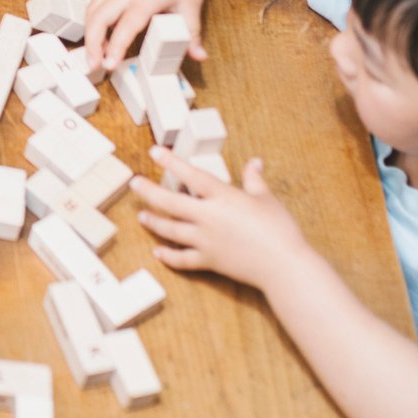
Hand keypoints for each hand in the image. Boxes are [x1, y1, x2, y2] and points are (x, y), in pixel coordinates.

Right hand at [82, 0, 209, 70]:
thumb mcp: (191, 4)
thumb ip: (191, 33)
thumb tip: (199, 56)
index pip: (125, 27)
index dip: (115, 48)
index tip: (109, 66)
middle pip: (98, 18)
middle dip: (91, 43)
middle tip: (93, 66)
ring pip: (92, 9)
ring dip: (88, 32)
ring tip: (94, 54)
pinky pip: (96, 2)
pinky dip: (93, 20)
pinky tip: (100, 35)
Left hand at [131, 152, 314, 290]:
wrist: (284, 266)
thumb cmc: (279, 230)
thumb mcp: (267, 199)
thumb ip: (254, 180)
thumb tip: (254, 162)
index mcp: (223, 197)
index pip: (191, 175)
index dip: (171, 162)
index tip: (155, 151)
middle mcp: (208, 217)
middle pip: (170, 202)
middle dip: (149, 192)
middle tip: (134, 183)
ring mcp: (205, 240)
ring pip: (171, 230)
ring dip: (154, 222)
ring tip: (142, 216)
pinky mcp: (208, 261)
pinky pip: (182, 259)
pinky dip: (168, 256)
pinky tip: (158, 252)